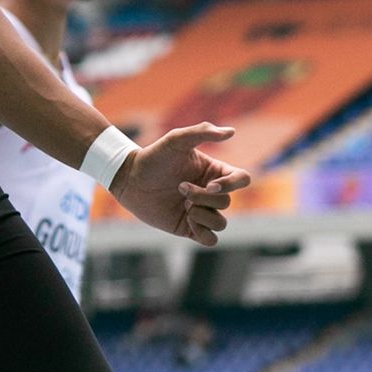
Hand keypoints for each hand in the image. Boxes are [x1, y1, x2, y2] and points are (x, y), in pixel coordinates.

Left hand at [112, 122, 248, 247]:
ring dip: (203, 216)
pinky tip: (187, 220)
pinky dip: (203, 233)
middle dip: (203, 198)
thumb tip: (231, 132)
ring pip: (221, 224)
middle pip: (226, 202)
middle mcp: (210, 192)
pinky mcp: (189, 228)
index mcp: (214, 172)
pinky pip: (210, 240)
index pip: (241, 179)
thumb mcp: (176, 139)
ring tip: (183, 206)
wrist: (130, 178)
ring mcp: (201, 211)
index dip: (231, 185)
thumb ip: (202, 131)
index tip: (210, 185)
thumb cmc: (154, 156)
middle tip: (180, 188)